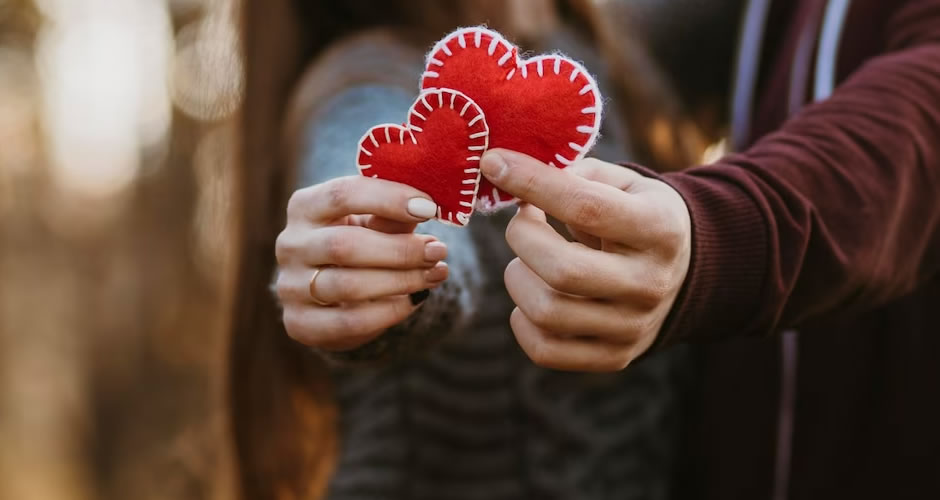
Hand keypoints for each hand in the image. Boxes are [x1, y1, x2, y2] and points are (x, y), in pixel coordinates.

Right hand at [275, 176, 448, 350]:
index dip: (388, 199)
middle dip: (400, 250)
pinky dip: (390, 311)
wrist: (330, 293)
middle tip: (438, 251)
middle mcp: (290, 244)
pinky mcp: (299, 323)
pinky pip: (350, 321)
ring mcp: (290, 286)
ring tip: (435, 274)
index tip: (429, 208)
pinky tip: (415, 299)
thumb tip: (428, 210)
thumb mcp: (373, 222)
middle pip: (344, 246)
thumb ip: (395, 216)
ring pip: (349, 286)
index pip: (342, 195)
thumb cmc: (359, 243)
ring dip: (401, 281)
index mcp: (305, 206)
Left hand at [481, 149, 691, 371]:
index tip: (494, 162)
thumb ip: (573, 174)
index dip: (533, 182)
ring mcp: (633, 327)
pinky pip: (545, 350)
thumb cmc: (637, 215)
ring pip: (547, 312)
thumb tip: (510, 174)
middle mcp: (650, 282)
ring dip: (518, 278)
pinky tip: (531, 294)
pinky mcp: (615, 357)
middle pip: (562, 270)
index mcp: (658, 228)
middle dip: (521, 237)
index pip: (586, 207)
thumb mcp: (623, 183)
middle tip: (522, 221)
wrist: (684, 273)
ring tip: (527, 260)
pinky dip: (521, 321)